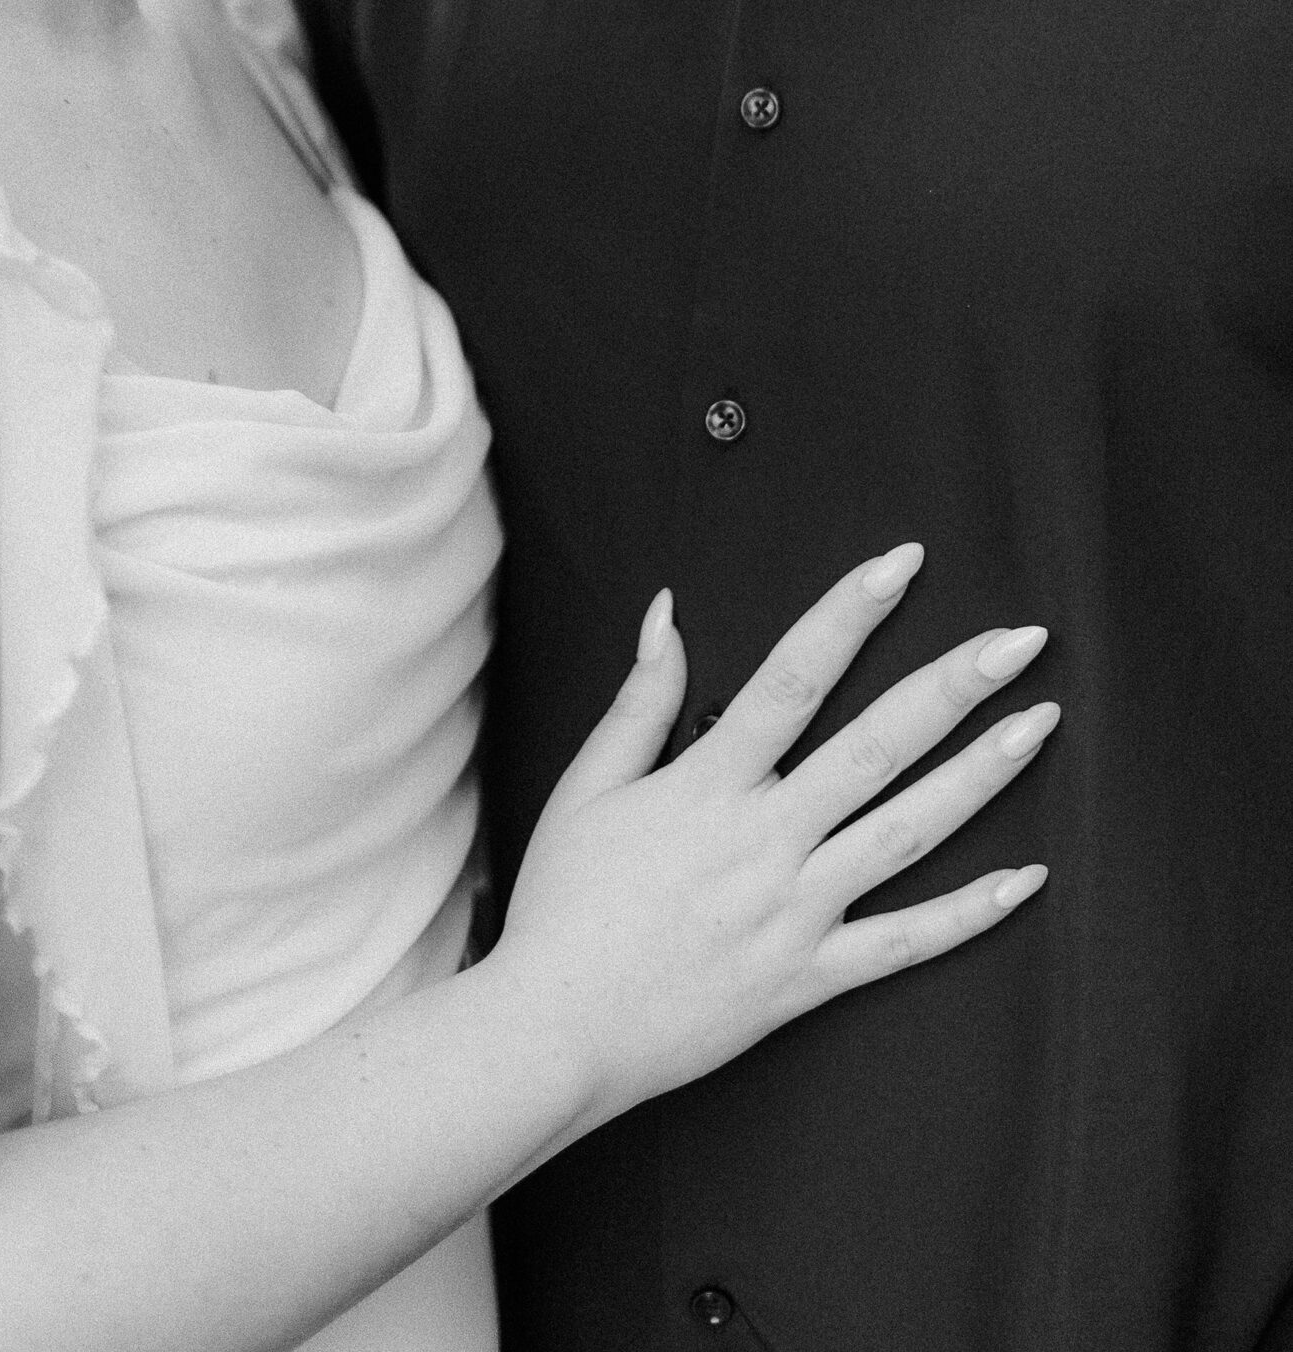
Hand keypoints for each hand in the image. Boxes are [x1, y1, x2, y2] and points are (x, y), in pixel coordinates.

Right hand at [493, 544, 1054, 1134]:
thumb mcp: (586, 788)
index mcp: (709, 786)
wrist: (556, 1031)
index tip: (900, 562)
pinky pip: (904, 944)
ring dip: (981, 776)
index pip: (792, 678)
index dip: (848, 614)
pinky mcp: (810, 980)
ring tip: (1039, 724)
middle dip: (953, 686)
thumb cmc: (563, 904)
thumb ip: (639, 701)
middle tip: (1020, 640)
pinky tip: (1028, 877)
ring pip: (908, 834)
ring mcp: (796, 913)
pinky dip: (970, 913)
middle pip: (877, 747)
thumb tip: (667, 611)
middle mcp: (766, 841)